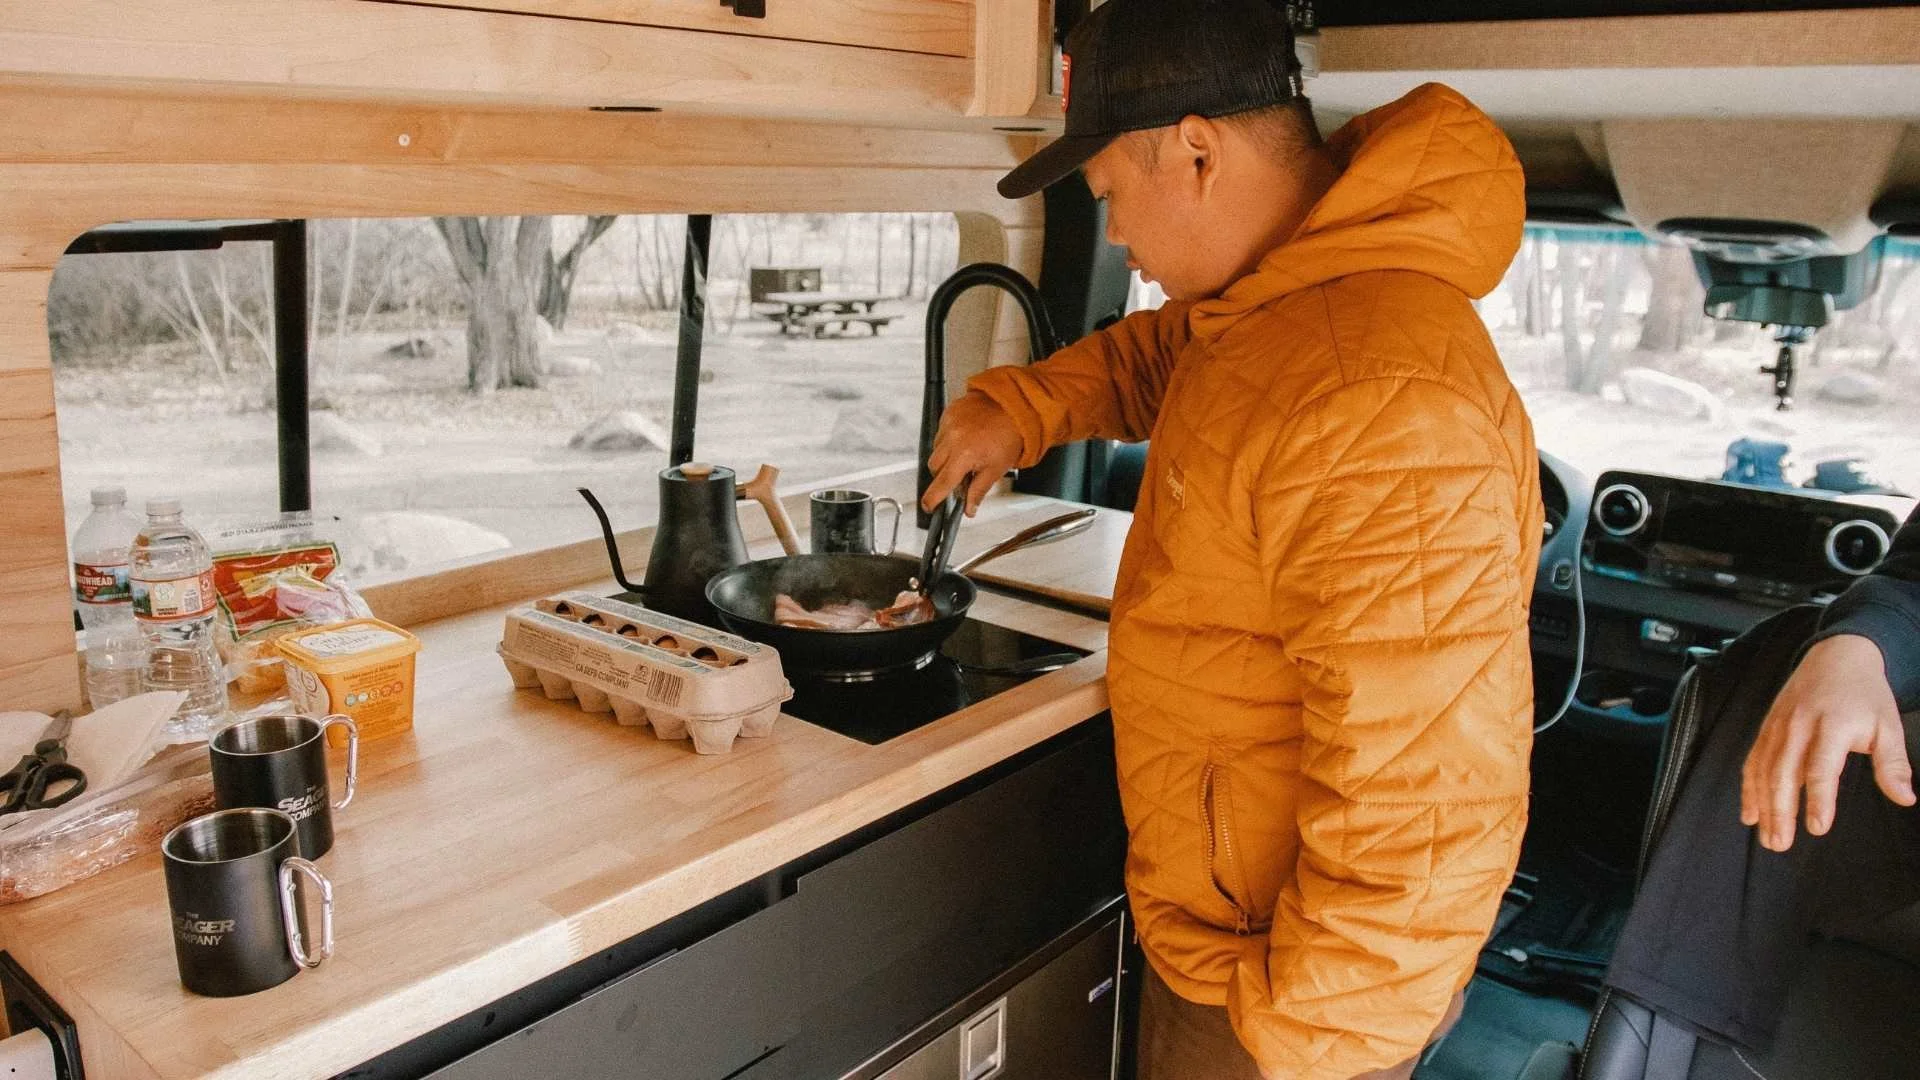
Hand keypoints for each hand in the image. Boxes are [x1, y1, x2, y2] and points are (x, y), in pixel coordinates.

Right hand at [921, 392, 1023, 515]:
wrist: (1013, 405)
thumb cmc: (1009, 435)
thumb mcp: (997, 469)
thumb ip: (978, 491)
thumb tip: (969, 509)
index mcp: (964, 456)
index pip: (942, 484)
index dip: (933, 499)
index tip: (929, 506)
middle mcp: (952, 439)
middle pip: (934, 468)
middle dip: (943, 476)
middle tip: (961, 475)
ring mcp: (948, 425)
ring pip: (936, 450)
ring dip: (946, 457)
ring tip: (967, 452)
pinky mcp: (948, 414)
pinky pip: (940, 433)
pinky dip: (948, 440)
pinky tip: (964, 439)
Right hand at [1741, 634, 1913, 851]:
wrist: (1836, 655)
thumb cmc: (1865, 694)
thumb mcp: (1888, 725)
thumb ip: (1893, 764)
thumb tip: (1906, 798)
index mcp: (1831, 725)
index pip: (1820, 768)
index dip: (1818, 799)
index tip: (1818, 827)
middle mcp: (1798, 726)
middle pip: (1782, 773)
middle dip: (1780, 811)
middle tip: (1780, 844)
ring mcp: (1778, 726)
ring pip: (1762, 770)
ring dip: (1762, 806)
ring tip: (1766, 836)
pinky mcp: (1766, 727)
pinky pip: (1752, 761)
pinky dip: (1748, 788)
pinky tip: (1749, 813)